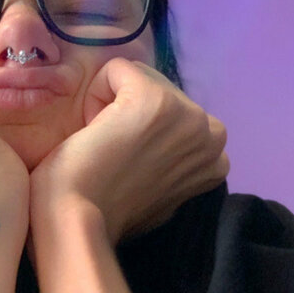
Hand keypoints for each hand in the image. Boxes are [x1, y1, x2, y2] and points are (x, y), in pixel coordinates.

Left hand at [30, 58, 228, 243]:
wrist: (76, 222)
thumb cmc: (102, 212)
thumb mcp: (154, 186)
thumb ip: (169, 161)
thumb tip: (157, 141)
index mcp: (216, 160)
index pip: (174, 115)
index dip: (142, 134)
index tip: (127, 167)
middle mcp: (213, 135)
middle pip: (160, 91)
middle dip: (130, 115)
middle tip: (112, 158)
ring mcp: (189, 117)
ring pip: (140, 79)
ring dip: (114, 105)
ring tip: (104, 147)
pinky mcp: (157, 101)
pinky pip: (117, 70)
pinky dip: (95, 94)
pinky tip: (94, 133)